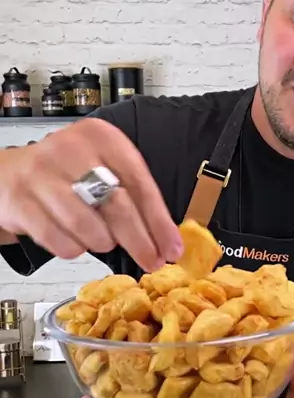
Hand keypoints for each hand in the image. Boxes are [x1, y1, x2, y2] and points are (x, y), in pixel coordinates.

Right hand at [0, 118, 182, 271]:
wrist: (8, 174)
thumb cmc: (64, 174)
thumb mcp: (101, 168)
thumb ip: (132, 195)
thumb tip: (165, 239)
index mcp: (99, 137)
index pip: (139, 182)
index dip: (159, 221)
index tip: (172, 247)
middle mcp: (70, 150)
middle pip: (116, 205)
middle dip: (139, 240)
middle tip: (151, 260)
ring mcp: (41, 176)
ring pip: (88, 225)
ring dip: (102, 243)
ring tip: (103, 242)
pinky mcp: (21, 203)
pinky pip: (59, 240)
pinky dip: (73, 248)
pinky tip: (75, 241)